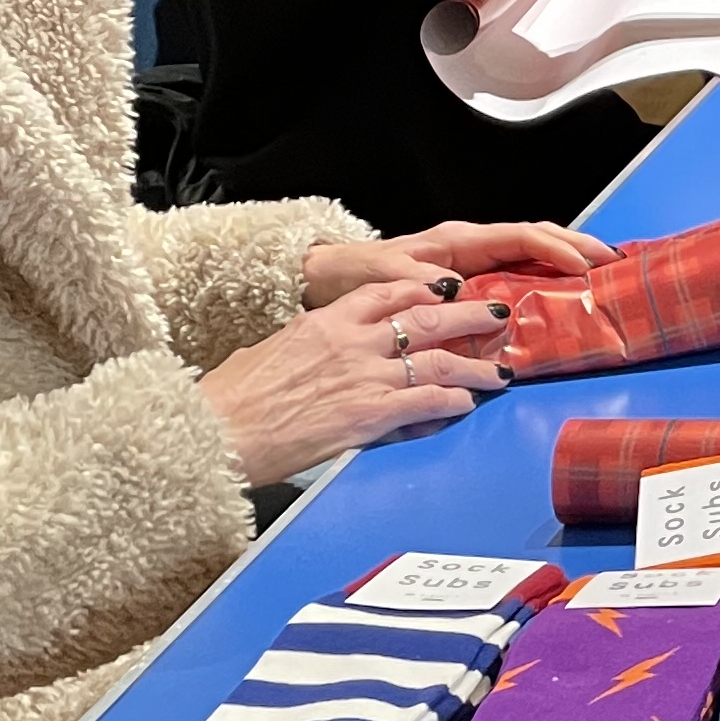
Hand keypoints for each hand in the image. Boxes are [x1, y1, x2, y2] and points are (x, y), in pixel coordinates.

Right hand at [201, 278, 509, 483]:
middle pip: (426, 318)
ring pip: (439, 362)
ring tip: (501, 371)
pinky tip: (467, 405)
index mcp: (325, 321)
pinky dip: (452, 403)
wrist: (218, 431)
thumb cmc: (232, 398)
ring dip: (476, 367)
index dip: (423, 289)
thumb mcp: (272, 350)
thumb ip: (308, 343)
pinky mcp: (369, 416)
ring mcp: (364, 378)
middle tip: (497, 315)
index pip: (386, 292)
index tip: (448, 289)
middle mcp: (352, 342)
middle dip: (468, 316)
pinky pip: (426, 403)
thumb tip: (320, 349)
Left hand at [304, 221, 608, 307]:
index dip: (553, 249)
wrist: (331, 278)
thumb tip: (458, 293)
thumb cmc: (357, 276)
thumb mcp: (384, 280)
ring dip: (569, 257)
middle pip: (536, 236)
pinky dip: (548, 273)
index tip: (583, 265)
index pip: (518, 237)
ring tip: (604, 271)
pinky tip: (568, 288)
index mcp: (457, 241)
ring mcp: (474, 260)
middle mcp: (471, 246)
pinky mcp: (472, 277)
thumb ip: (417, 284)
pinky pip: (519, 269)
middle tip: (614, 261)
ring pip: (532, 250)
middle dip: (577, 245)